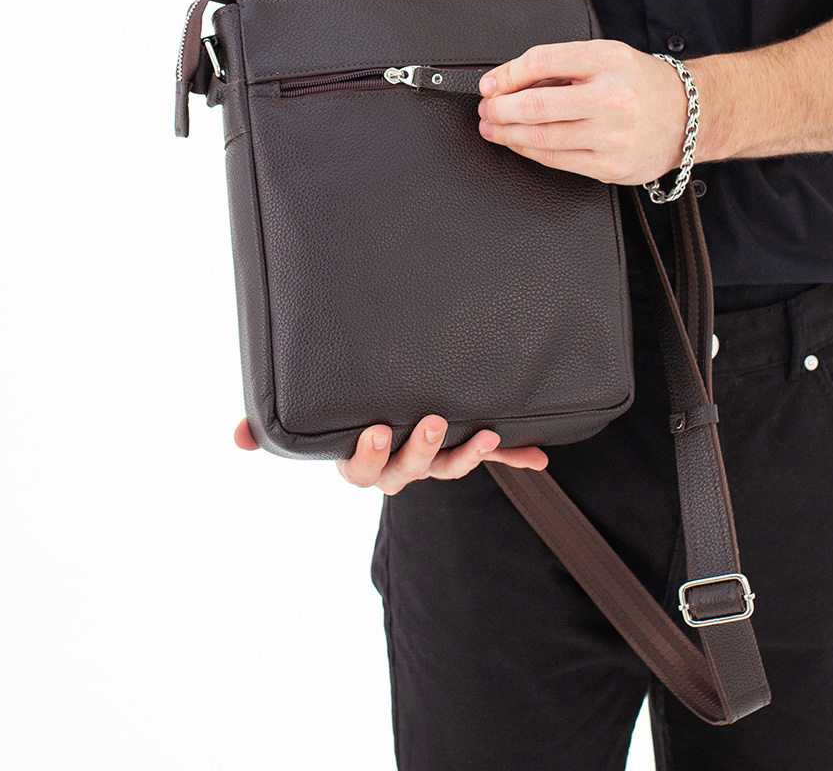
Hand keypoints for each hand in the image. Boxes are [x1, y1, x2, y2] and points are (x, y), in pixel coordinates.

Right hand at [233, 415, 548, 494]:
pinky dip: (516, 457)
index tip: (374, 428)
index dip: (368, 452)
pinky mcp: (465, 448)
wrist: (387, 422)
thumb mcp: (306, 422)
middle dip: (422, 448)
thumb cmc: (339, 419)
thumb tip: (236, 438)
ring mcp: (434, 461)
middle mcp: (399, 469)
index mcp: (363, 463)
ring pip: (451, 467)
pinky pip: (495, 461)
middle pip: (410, 469)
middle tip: (434, 419)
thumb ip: (271, 430)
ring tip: (487, 432)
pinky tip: (540, 459)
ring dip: (470, 453)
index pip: (360, 468)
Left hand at [476, 40, 689, 183]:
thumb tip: (508, 81)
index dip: (506, 75)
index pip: (542, 62)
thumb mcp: (606, 57)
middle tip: (487, 109)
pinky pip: (557, 159)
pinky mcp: (610, 165)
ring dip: (507, 133)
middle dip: (500, 109)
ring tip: (493, 127)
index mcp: (607, 61)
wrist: (688, 115)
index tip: (490, 84)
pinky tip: (518, 143)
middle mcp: (611, 98)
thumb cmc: (641, 84)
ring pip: (541, 137)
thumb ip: (561, 65)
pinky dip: (529, 151)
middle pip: (536, 105)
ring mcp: (611, 135)